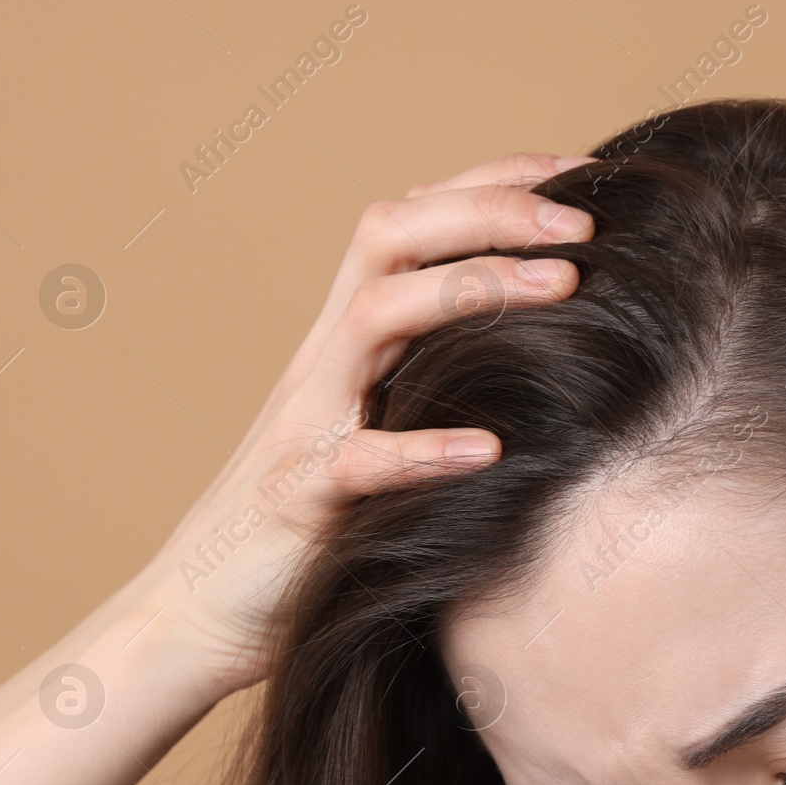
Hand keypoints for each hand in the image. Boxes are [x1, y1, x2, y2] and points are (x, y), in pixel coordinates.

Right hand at [130, 152, 595, 702]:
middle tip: (585, 225)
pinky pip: (358, 460)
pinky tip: (489, 449)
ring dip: (471, 291)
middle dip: (490, 211)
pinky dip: (422, 449)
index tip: (582, 174)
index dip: (493, 182)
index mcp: (347, 337)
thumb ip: (434, 376)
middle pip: (391, 235)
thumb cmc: (313, 517)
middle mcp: (323, 359)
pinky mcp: (297, 497)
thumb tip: (551, 348)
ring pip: (375, 315)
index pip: (414, 219)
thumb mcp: (378, 424)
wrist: (200, 610)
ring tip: (562, 289)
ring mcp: (305, 421)